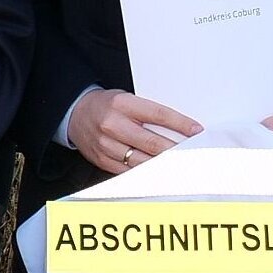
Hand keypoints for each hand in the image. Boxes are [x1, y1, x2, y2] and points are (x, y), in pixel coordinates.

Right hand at [69, 90, 200, 173]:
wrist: (75, 113)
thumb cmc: (106, 105)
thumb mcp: (127, 99)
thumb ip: (148, 113)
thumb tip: (178, 130)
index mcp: (122, 104)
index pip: (158, 114)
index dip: (180, 124)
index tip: (197, 131)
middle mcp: (112, 124)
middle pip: (152, 142)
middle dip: (176, 150)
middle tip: (193, 154)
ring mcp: (106, 144)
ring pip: (142, 160)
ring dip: (163, 165)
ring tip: (180, 166)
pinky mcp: (102, 160)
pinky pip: (129, 171)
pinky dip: (146, 173)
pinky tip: (159, 172)